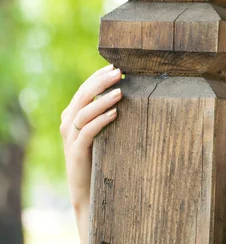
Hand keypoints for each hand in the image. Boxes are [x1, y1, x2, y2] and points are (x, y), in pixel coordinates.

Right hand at [60, 64, 122, 209]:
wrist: (87, 190)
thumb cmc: (99, 156)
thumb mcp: (101, 130)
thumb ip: (106, 112)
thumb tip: (128, 91)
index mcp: (72, 114)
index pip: (84, 89)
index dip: (98, 76)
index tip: (116, 66)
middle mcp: (68, 123)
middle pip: (83, 96)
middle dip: (101, 82)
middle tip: (120, 72)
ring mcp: (70, 138)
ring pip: (84, 112)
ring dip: (102, 100)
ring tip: (120, 92)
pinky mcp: (76, 152)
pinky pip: (87, 132)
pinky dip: (100, 120)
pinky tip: (114, 113)